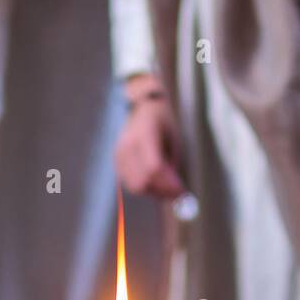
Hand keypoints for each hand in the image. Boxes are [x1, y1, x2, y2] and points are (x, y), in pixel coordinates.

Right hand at [114, 74, 184, 198]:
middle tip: (176, 192)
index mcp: (145, 134)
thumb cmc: (164, 123)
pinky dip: (145, 187)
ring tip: (167, 187)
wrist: (143, 107)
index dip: (168, 184)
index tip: (181, 190)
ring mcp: (120, 152)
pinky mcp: (117, 159)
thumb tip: (175, 192)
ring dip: (153, 191)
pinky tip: (156, 182)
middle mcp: (128, 144)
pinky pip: (130, 182)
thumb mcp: (174, 139)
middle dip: (161, 191)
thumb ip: (173, 164)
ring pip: (135, 185)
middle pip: (142, 180)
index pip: (153, 168)